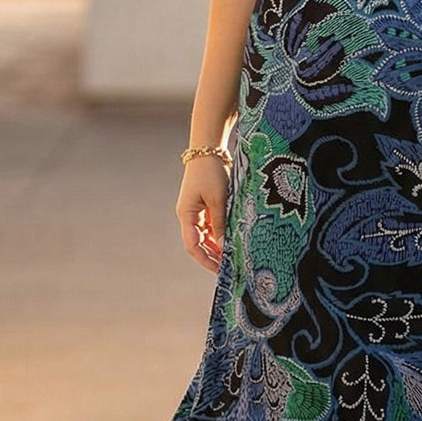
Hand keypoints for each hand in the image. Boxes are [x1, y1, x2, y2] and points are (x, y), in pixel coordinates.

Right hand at [176, 157, 228, 272]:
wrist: (209, 149)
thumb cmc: (211, 172)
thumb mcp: (218, 199)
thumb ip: (221, 224)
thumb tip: (224, 247)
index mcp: (187, 215)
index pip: (193, 246)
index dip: (206, 260)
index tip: (220, 270)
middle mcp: (190, 216)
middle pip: (199, 244)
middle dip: (213, 257)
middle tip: (231, 267)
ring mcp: (198, 212)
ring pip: (207, 237)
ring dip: (218, 248)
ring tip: (234, 257)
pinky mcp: (207, 206)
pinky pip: (213, 227)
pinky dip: (221, 236)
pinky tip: (233, 242)